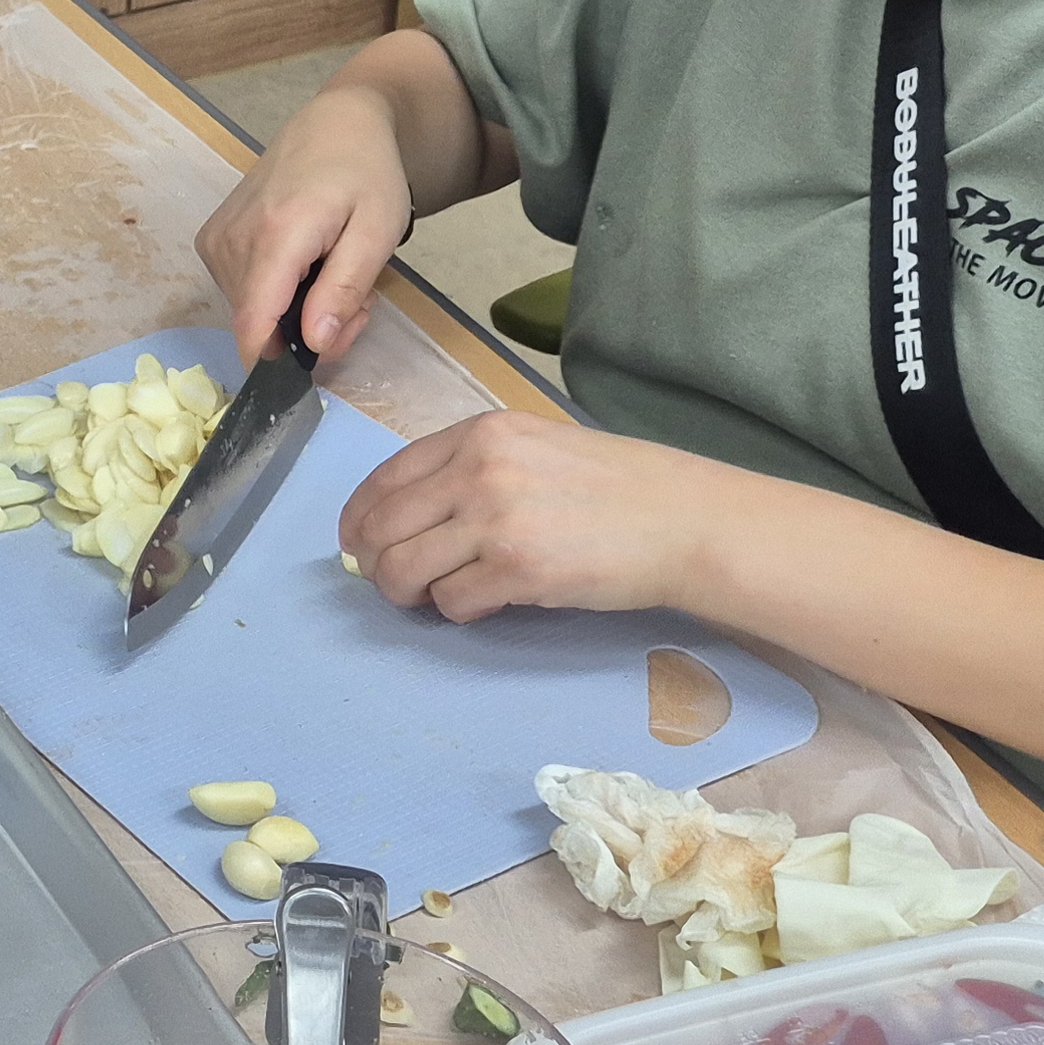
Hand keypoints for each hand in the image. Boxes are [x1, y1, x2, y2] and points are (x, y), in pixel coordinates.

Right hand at [197, 82, 412, 365]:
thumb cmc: (367, 175)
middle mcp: (231, 240)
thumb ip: (343, 289)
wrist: (334, 126)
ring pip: (249, 312)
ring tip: (332, 275)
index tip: (316, 363)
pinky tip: (304, 268)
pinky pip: (239, 292)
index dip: (277, 362)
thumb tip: (314, 345)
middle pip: (258, 323)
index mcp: (276, 236)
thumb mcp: (377, 232)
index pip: (253, 324)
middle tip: (355, 303)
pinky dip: (275, 294)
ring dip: (294, 313)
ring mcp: (215, 240)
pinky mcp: (210, 241)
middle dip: (307, 331)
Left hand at [340, 411, 717, 620]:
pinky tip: (485, 602)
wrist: (686, 520)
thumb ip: (471, 471)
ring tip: (432, 598)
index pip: (385, 478)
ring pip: (404, 570)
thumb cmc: (619, 487)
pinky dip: (458, 610)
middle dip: (374, 564)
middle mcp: (478, 470)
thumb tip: (406, 517)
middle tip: (392, 583)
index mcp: (479, 434)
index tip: (357, 544)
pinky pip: (452, 601)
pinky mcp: (517, 570)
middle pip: (380, 528)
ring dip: (408, 593)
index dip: (360, 518)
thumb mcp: (535, 449)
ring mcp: (494, 520)